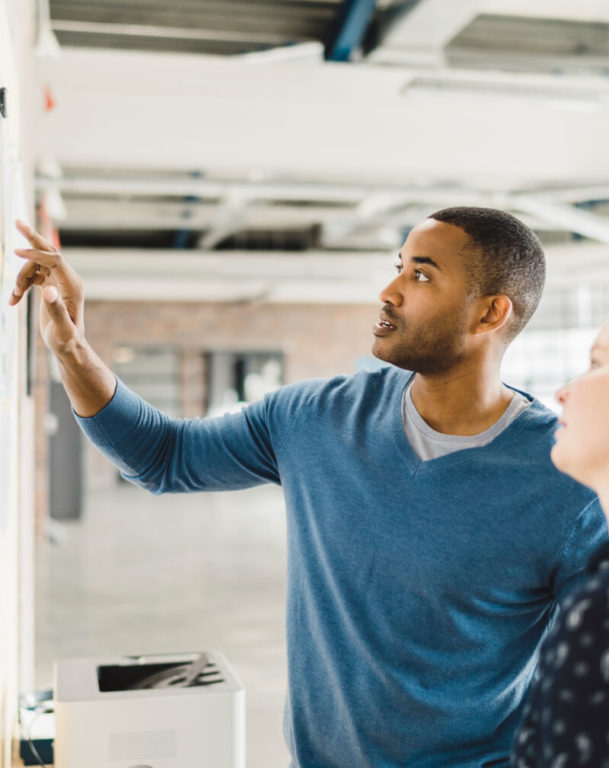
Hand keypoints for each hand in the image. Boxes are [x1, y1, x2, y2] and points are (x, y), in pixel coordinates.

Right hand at [9, 220, 84, 356]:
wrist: (68, 346)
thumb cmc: (66, 340)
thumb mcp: (62, 329)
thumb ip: (56, 310)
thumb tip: (48, 290)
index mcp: (73, 285)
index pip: (54, 260)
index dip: (35, 254)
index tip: (15, 253)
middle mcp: (68, 279)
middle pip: (48, 252)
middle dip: (32, 238)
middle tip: (16, 221)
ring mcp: (59, 281)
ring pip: (34, 267)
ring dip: (19, 277)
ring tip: (13, 297)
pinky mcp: (51, 285)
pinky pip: (32, 276)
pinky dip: (21, 284)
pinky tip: (13, 299)